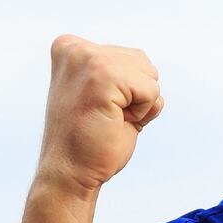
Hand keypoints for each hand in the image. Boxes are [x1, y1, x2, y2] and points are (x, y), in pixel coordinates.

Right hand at [37, 34, 163, 194]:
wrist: (71, 174)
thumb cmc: (92, 140)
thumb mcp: (105, 95)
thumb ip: (123, 74)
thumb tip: (152, 69)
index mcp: (71, 47)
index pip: (134, 59)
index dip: (129, 91)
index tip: (99, 108)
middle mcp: (76, 48)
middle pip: (145, 64)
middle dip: (137, 96)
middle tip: (106, 117)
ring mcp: (88, 59)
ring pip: (151, 76)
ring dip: (140, 105)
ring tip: (109, 119)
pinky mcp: (102, 77)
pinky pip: (151, 91)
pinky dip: (143, 113)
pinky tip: (114, 122)